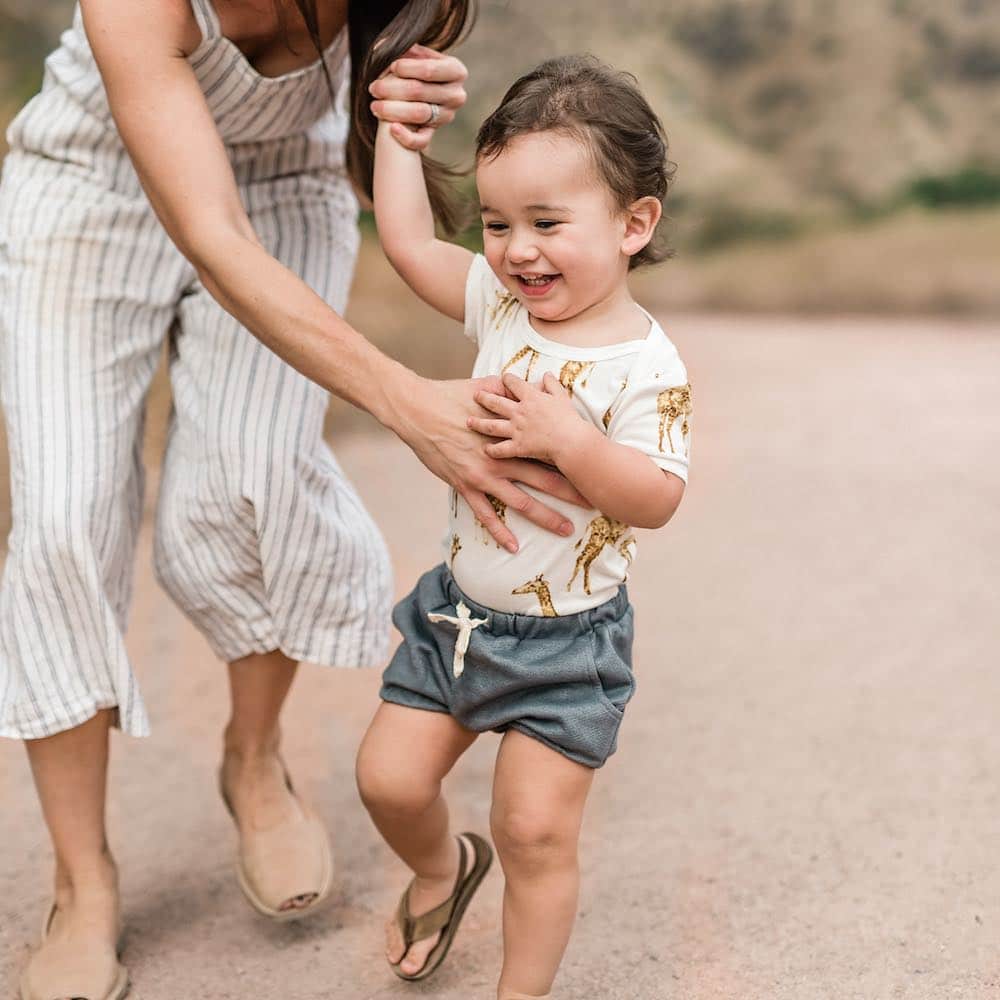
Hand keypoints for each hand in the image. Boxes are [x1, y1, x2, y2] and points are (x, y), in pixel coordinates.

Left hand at [369, 44, 466, 151]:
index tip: (391, 67)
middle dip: (392, 88)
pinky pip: (422, 140)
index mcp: (456, 70)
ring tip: (374, 105)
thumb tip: (385, 46)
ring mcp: (447, 115)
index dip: (408, 68)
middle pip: (420, 91)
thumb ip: (404, 48)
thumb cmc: (415, 68)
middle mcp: (456, 95)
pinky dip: (406, 137)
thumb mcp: (415, 55)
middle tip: (373, 87)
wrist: (419, 92)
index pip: (430, 70)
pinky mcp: (435, 132)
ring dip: (393, 110)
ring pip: (419, 114)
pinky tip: (392, 128)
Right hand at [390, 372, 586, 551]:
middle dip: (571, 492)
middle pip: (545, 479)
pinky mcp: (465, 486)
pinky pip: (486, 515)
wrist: (419, 410)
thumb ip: (509, 390)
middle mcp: (502, 459)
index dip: (572, 461)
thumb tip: (526, 381)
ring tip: (566, 530)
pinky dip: (500, 532)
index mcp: (511, 436)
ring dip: (545, 517)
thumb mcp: (485, 388)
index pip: (549, 451)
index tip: (592, 468)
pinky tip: (514, 547)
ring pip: (521, 502)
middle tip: (594, 504)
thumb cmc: (451, 396)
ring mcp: (484, 476)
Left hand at [469, 372, 593, 466]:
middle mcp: (519, 411)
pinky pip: (500, 449)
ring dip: (478, 423)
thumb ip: (552, 384)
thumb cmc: (569, 419)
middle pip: (495, 402)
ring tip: (468, 422)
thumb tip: (547, 374)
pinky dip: (491, 450)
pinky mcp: (518, 447)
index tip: (503, 378)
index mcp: (530, 397)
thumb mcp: (562, 396)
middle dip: (483, 398)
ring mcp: (516, 430)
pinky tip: (485, 449)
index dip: (506, 379)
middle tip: (475, 396)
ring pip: (491, 426)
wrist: (571, 441)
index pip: (512, 382)